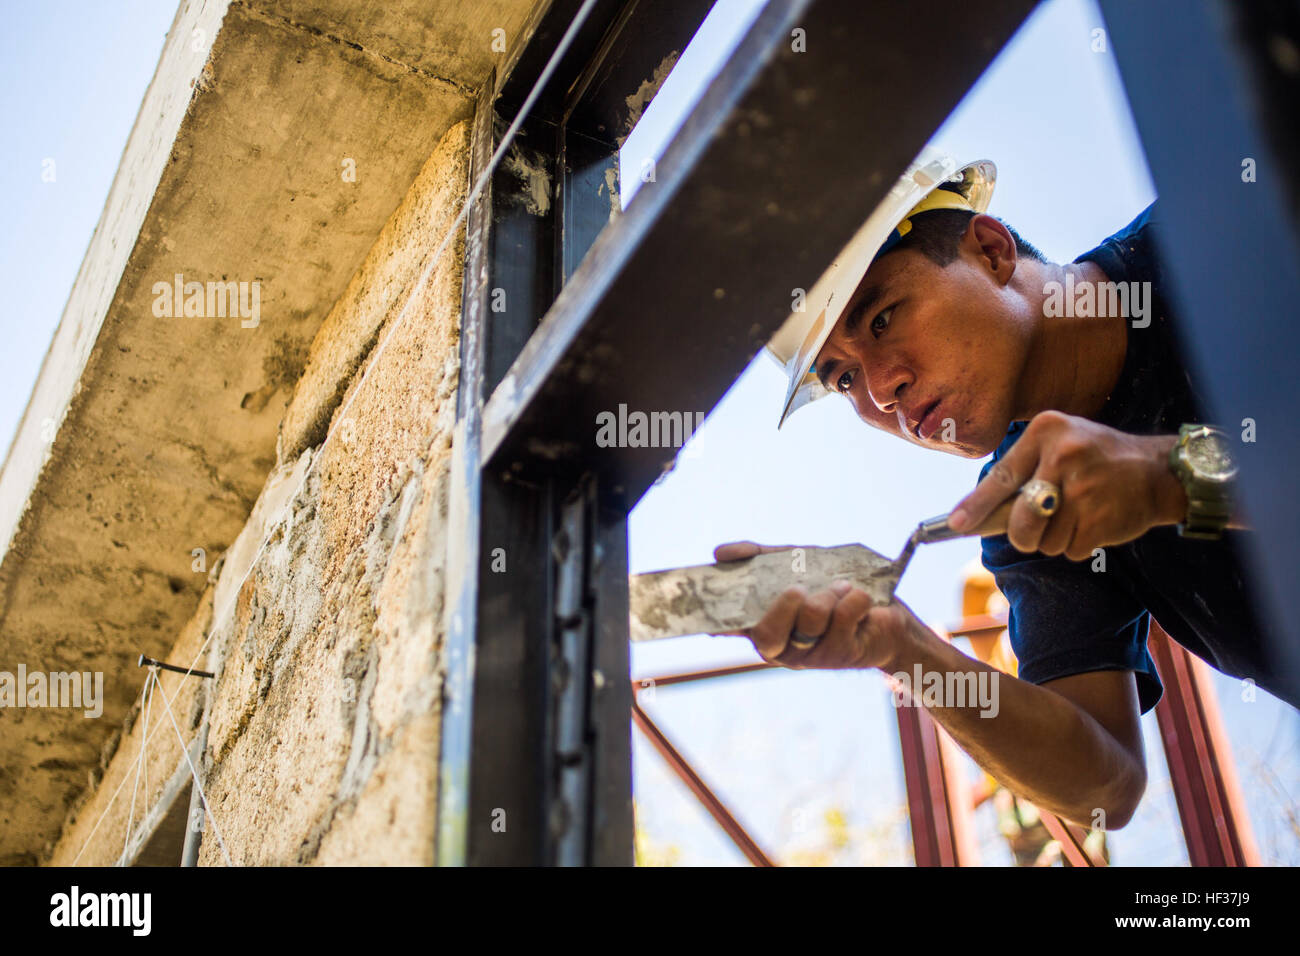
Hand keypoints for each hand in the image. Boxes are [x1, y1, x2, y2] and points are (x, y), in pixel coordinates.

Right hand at [710, 541, 914, 669]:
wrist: (884, 611)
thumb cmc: (829, 587)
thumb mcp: (795, 566)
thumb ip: (759, 557)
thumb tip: (721, 553)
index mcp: (764, 627)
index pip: (732, 629)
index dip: (720, 621)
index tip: (711, 617)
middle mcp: (783, 647)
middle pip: (767, 637)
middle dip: (784, 608)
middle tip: (799, 588)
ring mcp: (813, 654)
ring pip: (810, 623)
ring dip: (828, 594)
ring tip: (841, 586)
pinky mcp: (844, 653)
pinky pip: (843, 620)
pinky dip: (853, 599)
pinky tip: (859, 597)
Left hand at [947, 410, 1184, 559]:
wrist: (1159, 470)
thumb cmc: (1097, 458)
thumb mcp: (1061, 443)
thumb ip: (1024, 469)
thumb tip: (978, 514)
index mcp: (1048, 432)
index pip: (1002, 477)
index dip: (977, 505)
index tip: (957, 524)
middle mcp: (1064, 456)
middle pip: (1020, 522)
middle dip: (1024, 535)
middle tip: (1037, 529)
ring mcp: (1085, 488)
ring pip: (1045, 541)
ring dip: (1057, 539)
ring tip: (1078, 514)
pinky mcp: (1102, 518)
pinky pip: (1071, 550)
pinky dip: (1079, 545)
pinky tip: (1094, 522)